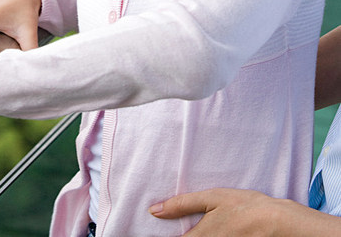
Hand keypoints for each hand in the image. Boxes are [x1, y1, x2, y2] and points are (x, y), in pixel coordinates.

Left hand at [149, 188, 340, 236]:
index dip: (165, 235)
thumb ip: (181, 205)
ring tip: (211, 226)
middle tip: (202, 224)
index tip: (153, 232)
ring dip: (197, 236)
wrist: (276, 220)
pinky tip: (220, 231)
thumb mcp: (211, 198)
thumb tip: (154, 210)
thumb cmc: (243, 205)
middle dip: (186, 234)